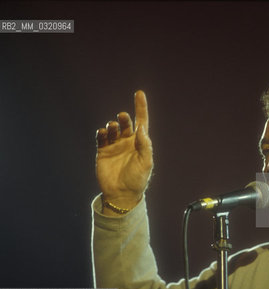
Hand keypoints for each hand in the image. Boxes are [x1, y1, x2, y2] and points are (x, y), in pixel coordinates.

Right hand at [95, 90, 153, 215]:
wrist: (121, 195)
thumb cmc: (137, 179)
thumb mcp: (146, 162)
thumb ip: (144, 145)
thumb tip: (141, 128)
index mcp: (140, 143)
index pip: (141, 122)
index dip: (140, 107)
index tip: (139, 93)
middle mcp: (127, 142)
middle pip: (126, 123)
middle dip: (124, 118)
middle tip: (121, 117)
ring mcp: (115, 146)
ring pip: (113, 129)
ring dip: (112, 125)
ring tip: (111, 127)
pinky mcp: (103, 152)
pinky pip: (101, 138)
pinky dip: (102, 133)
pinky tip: (103, 132)